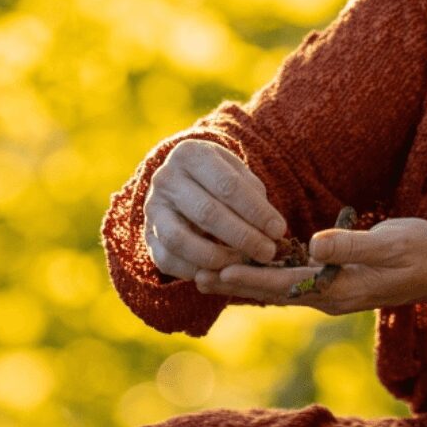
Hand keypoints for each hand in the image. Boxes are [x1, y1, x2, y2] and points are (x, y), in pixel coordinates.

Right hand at [143, 139, 287, 279]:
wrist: (182, 180)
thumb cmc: (218, 177)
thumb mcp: (237, 172)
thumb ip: (253, 195)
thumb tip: (273, 230)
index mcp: (191, 154)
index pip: (228, 186)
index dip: (256, 211)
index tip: (279, 230)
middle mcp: (166, 179)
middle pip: (207, 213)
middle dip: (243, 237)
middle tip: (268, 252)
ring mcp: (152, 208)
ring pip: (182, 240)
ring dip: (217, 257)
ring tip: (244, 262)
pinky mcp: (146, 235)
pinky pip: (168, 260)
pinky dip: (195, 269)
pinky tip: (220, 271)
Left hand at [193, 217, 426, 312]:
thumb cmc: (419, 251)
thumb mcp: (389, 244)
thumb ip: (351, 246)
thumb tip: (313, 244)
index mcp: (337, 288)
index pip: (282, 285)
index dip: (249, 277)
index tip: (216, 269)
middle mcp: (330, 294)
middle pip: (274, 291)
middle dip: (238, 282)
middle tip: (198, 274)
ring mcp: (336, 289)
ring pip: (283, 287)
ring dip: (251, 280)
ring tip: (218, 272)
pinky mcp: (341, 279)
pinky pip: (298, 280)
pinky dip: (274, 273)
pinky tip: (262, 264)